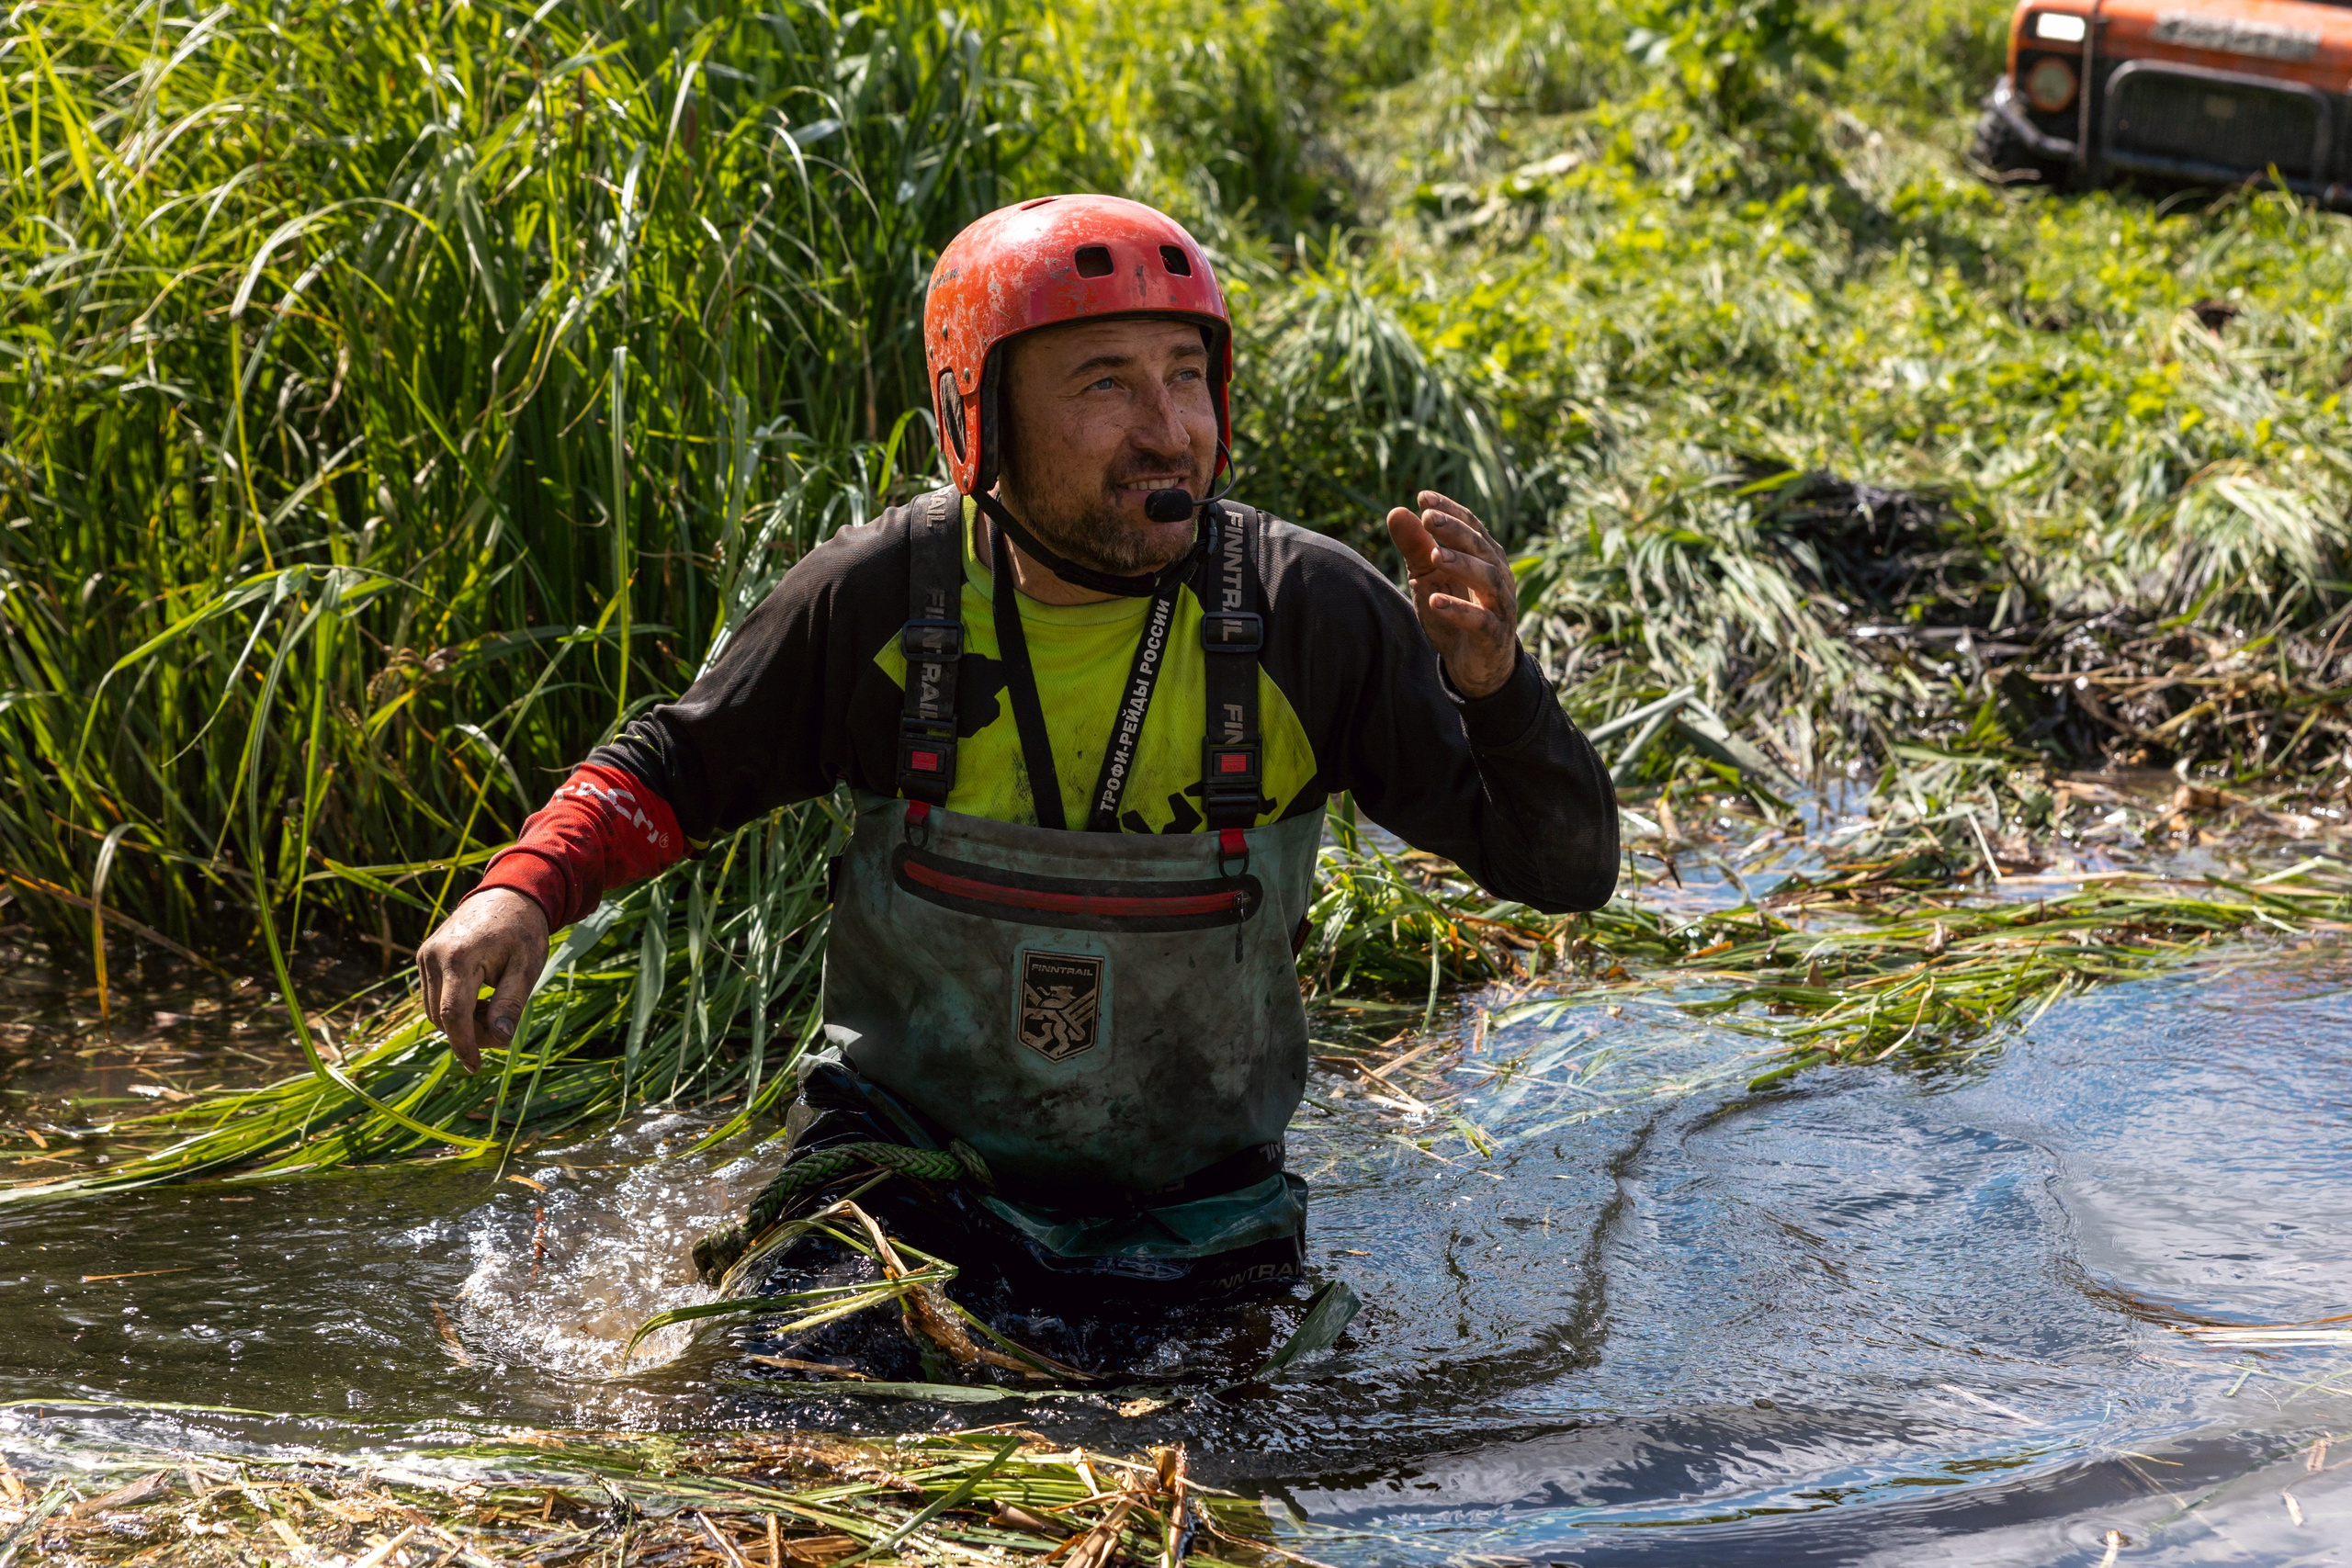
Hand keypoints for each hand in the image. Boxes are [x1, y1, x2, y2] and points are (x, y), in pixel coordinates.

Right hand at [418, 889, 548, 1071]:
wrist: (508, 894)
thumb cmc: (523, 931)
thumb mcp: (526, 967)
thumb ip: (511, 1004)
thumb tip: (500, 1040)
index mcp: (459, 958)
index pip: (454, 1015)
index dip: (464, 1045)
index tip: (476, 1067)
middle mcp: (434, 956)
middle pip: (443, 1017)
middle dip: (469, 1033)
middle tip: (502, 1027)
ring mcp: (425, 955)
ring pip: (434, 1010)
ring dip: (462, 1021)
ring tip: (494, 1006)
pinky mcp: (425, 956)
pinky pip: (433, 996)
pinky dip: (454, 1007)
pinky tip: (481, 997)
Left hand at [1385, 490, 1519, 699]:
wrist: (1474, 663)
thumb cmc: (1454, 611)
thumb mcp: (1428, 576)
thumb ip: (1415, 546)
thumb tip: (1395, 511)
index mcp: (1485, 557)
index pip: (1471, 526)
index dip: (1450, 510)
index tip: (1422, 498)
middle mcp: (1498, 576)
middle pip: (1481, 547)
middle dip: (1455, 531)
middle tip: (1429, 518)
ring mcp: (1500, 605)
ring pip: (1488, 580)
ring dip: (1462, 565)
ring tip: (1435, 555)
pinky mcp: (1494, 635)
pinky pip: (1480, 620)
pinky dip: (1459, 610)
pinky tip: (1435, 601)